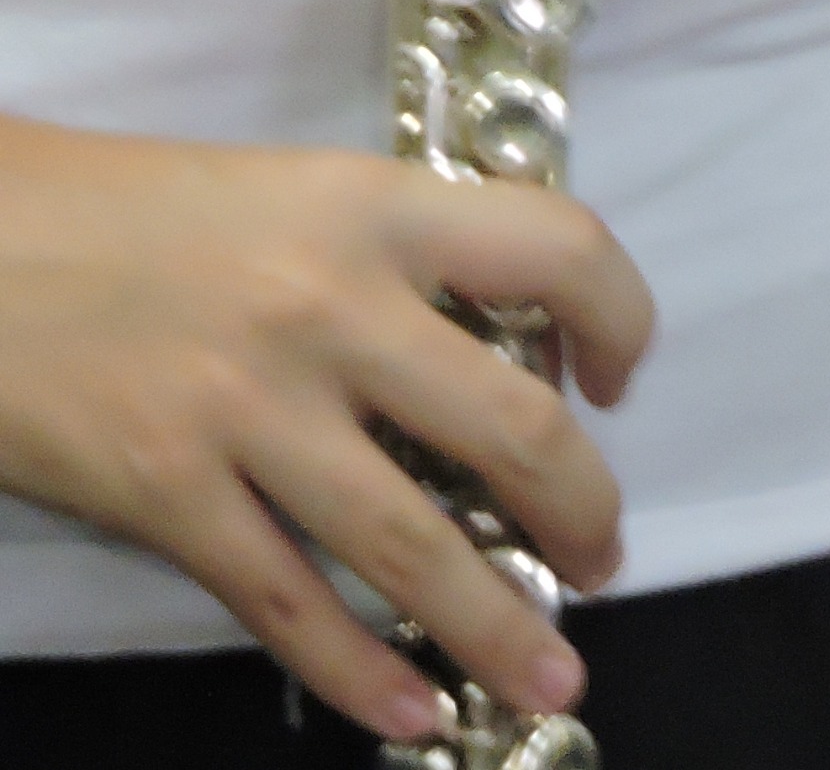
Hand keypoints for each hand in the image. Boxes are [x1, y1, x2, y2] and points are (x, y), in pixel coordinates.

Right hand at [0, 122, 649, 743]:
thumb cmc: (138, 209)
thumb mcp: (298, 191)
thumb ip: (400, 259)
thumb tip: (503, 349)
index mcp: (376, 209)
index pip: (559, 252)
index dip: (620, 318)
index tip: (616, 380)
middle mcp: (330, 308)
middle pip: (509, 427)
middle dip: (580, 510)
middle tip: (600, 557)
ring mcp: (247, 409)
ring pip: (410, 542)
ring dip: (497, 623)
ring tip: (551, 678)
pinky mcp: (165, 492)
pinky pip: (284, 601)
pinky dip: (358, 670)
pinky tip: (413, 710)